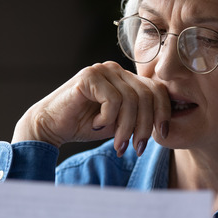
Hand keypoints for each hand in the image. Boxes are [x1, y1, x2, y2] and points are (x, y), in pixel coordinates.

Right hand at [11, 61, 170, 155]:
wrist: (51, 127)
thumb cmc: (85, 125)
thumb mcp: (121, 123)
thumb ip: (140, 118)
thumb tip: (166, 127)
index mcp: (126, 78)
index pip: (157, 89)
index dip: (163, 113)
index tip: (162, 135)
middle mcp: (116, 70)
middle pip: (147, 95)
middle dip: (145, 126)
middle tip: (136, 147)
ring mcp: (102, 70)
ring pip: (131, 100)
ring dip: (126, 127)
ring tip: (118, 143)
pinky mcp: (88, 76)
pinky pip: (113, 100)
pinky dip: (108, 118)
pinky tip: (96, 124)